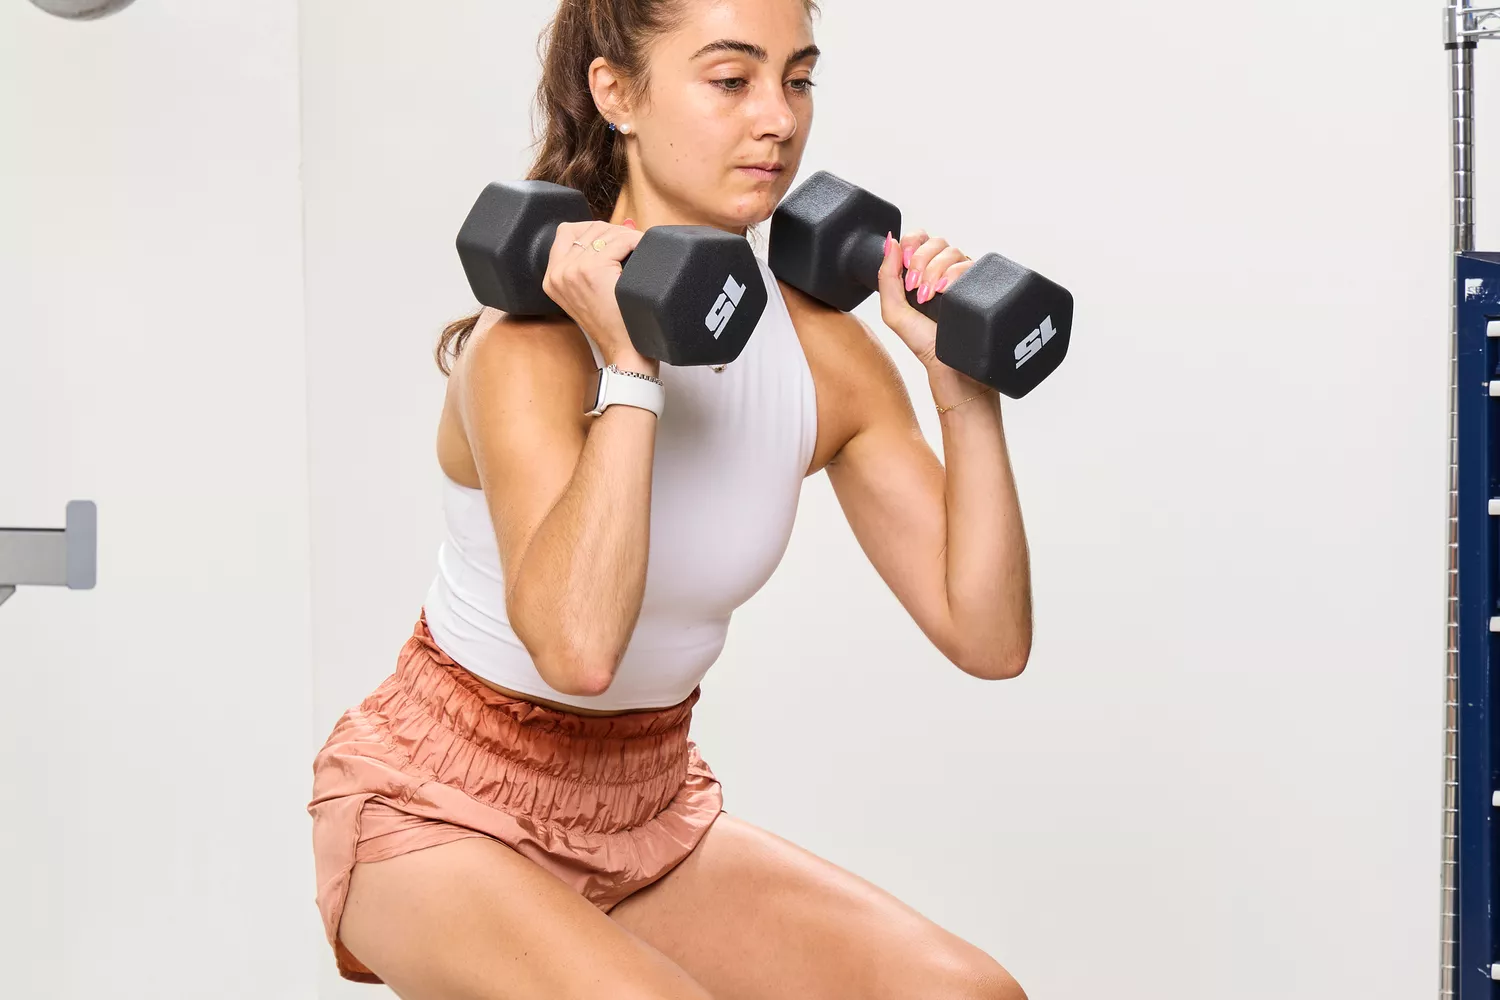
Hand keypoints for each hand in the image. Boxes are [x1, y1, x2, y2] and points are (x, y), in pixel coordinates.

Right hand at [542, 219, 654, 370]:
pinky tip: (644, 252)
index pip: (567, 232)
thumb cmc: (616, 325)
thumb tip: (627, 224)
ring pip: (605, 232)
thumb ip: (596, 259)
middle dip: (615, 232)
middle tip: (634, 246)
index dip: (595, 231)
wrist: (625, 352)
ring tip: (640, 251)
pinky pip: (620, 241)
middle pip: (588, 228)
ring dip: (627, 237)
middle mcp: (557, 274)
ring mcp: (572, 271)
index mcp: (552, 279)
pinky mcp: (592, 270)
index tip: (615, 241)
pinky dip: (637, 242)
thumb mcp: (594, 292)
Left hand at [876, 229, 974, 368]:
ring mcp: (962, 276)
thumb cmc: (923, 342)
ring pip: (952, 251)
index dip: (912, 244)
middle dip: (920, 260)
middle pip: (935, 242)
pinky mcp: (979, 283)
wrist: (948, 363)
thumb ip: (886, 276)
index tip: (904, 265)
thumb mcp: (893, 310)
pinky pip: (969, 264)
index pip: (919, 238)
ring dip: (934, 271)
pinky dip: (953, 275)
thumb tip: (889, 242)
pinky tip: (944, 291)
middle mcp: (943, 270)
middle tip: (914, 286)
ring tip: (929, 296)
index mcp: (922, 271)